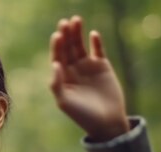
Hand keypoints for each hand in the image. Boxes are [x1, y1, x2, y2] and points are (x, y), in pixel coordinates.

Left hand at [50, 16, 129, 140]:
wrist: (106, 122)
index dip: (57, 46)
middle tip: (64, 22)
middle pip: (67, 48)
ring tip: (76, 20)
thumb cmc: (82, 115)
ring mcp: (87, 66)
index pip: (57, 57)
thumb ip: (57, 84)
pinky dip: (96, 42)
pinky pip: (98, 50)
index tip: (57, 36)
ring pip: (80, 45)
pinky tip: (93, 34)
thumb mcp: (65, 102)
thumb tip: (55, 64)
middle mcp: (72, 69)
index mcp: (61, 77)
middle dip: (66, 35)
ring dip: (77, 33)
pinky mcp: (102, 66)